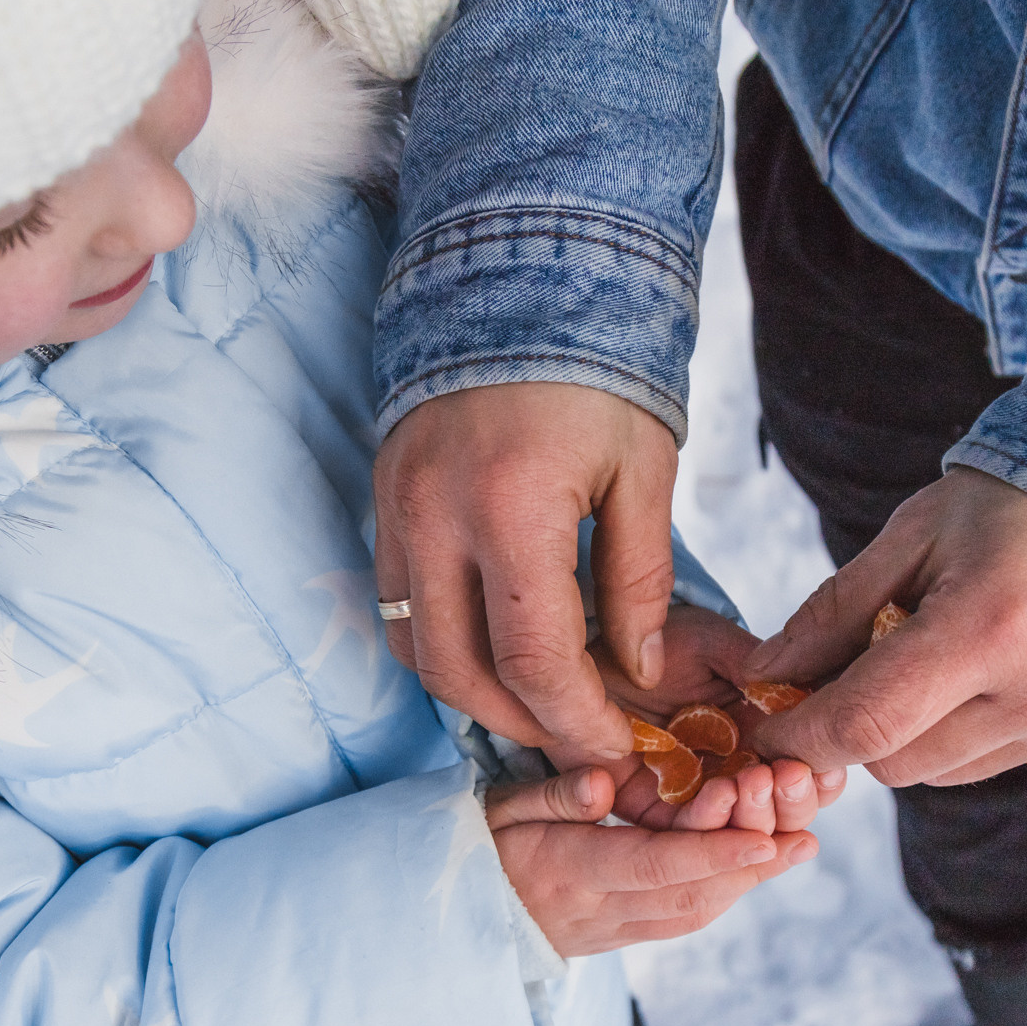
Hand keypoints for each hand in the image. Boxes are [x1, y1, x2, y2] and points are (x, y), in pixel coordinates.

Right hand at [375, 384, 678, 760]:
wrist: (519, 278)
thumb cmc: (599, 373)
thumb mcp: (644, 472)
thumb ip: (640, 581)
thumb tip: (639, 672)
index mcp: (512, 508)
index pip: (535, 662)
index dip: (578, 721)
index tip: (618, 747)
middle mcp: (436, 518)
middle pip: (462, 675)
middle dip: (525, 725)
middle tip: (581, 742)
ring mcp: (398, 511)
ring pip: (417, 650)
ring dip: (477, 696)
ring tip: (541, 706)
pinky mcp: (382, 501)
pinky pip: (397, 605)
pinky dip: (445, 646)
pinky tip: (498, 651)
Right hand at [486, 768, 818, 956]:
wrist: (441, 922)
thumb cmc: (468, 848)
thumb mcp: (495, 809)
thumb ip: (551, 795)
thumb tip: (603, 781)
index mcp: (565, 873)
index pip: (652, 867)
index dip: (712, 852)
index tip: (764, 835)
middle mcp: (595, 913)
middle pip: (687, 897)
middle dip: (749, 868)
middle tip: (804, 837)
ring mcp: (607, 933)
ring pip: (690, 914)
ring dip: (745, 883)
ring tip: (794, 847)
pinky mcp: (614, 938)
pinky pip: (676, 922)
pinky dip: (720, 893)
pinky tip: (750, 868)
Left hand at [577, 603, 848, 829]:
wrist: (580, 658)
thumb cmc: (650, 644)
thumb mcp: (714, 645)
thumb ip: (759, 670)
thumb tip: (810, 698)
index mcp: (764, 738)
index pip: (809, 773)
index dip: (821, 776)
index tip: (823, 765)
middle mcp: (737, 775)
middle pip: (784, 814)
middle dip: (793, 802)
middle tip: (787, 775)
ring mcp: (696, 798)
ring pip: (741, 833)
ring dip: (757, 814)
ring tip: (756, 781)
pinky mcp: (652, 812)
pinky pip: (684, 832)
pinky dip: (706, 821)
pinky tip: (721, 793)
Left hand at [742, 469, 1026, 786]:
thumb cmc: (1011, 507)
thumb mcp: (910, 537)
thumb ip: (831, 613)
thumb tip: (764, 676)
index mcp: (988, 628)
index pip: (867, 722)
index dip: (801, 733)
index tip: (767, 721)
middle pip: (894, 760)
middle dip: (851, 728)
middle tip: (845, 670)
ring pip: (933, 772)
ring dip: (902, 734)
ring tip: (920, 657)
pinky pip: (980, 763)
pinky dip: (949, 733)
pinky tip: (968, 672)